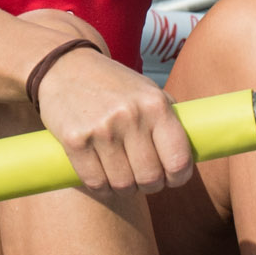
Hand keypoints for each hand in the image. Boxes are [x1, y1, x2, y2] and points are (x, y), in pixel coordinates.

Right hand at [35, 44, 194, 193]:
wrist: (65, 66)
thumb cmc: (113, 85)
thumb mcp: (147, 91)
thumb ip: (168, 118)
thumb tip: (190, 154)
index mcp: (156, 104)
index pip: (179, 160)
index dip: (178, 177)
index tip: (172, 178)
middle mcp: (131, 116)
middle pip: (150, 178)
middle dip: (150, 185)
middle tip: (143, 179)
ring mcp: (102, 129)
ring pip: (123, 185)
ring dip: (125, 189)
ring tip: (123, 177)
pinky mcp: (75, 140)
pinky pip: (96, 183)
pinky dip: (102, 189)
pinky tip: (103, 180)